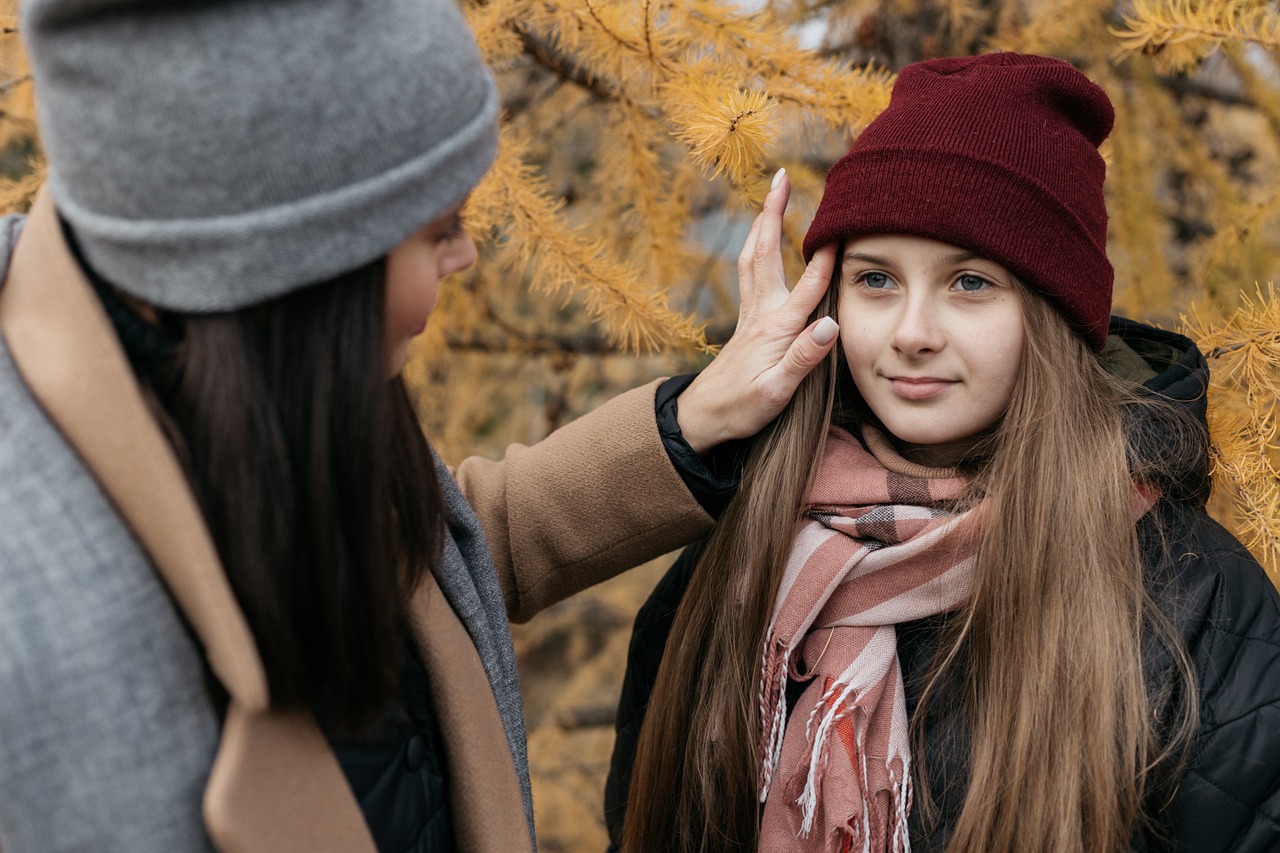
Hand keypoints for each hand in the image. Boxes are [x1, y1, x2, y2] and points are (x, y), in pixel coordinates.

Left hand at [676, 169, 838, 453]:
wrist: (704, 419)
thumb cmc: (742, 409)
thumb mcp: (776, 392)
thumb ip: (803, 359)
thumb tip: (830, 326)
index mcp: (776, 329)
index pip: (808, 286)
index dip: (826, 258)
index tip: (843, 227)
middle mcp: (761, 314)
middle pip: (766, 253)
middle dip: (774, 213)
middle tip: (782, 176)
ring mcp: (751, 315)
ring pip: (753, 258)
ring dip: (762, 223)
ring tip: (773, 195)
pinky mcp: (746, 321)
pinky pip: (750, 272)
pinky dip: (756, 247)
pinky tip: (760, 240)